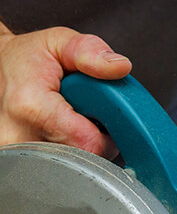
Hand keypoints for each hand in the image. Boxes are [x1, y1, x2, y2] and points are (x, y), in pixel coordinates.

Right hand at [0, 24, 131, 157]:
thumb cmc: (27, 60)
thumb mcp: (58, 43)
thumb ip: (90, 51)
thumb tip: (120, 67)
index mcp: (31, 108)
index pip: (91, 143)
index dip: (107, 133)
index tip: (102, 117)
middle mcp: (21, 138)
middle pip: (85, 161)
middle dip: (96, 141)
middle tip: (86, 118)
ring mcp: (19, 156)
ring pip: (75, 168)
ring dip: (84, 148)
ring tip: (73, 124)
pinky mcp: (21, 166)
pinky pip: (63, 170)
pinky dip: (72, 155)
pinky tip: (64, 136)